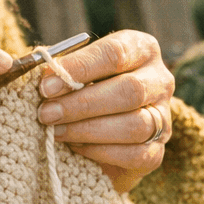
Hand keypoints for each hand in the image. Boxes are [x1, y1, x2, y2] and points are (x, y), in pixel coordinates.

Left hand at [35, 30, 173, 192]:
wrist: (97, 130)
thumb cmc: (81, 89)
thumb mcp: (72, 71)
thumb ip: (59, 70)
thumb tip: (40, 74)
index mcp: (142, 49)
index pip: (115, 53)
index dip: (80, 69)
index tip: (46, 85)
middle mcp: (159, 81)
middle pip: (130, 90)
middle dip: (82, 104)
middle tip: (46, 113)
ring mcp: (163, 118)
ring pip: (135, 125)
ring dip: (88, 130)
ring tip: (56, 132)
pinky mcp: (156, 152)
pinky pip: (136, 154)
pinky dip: (102, 152)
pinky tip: (76, 148)